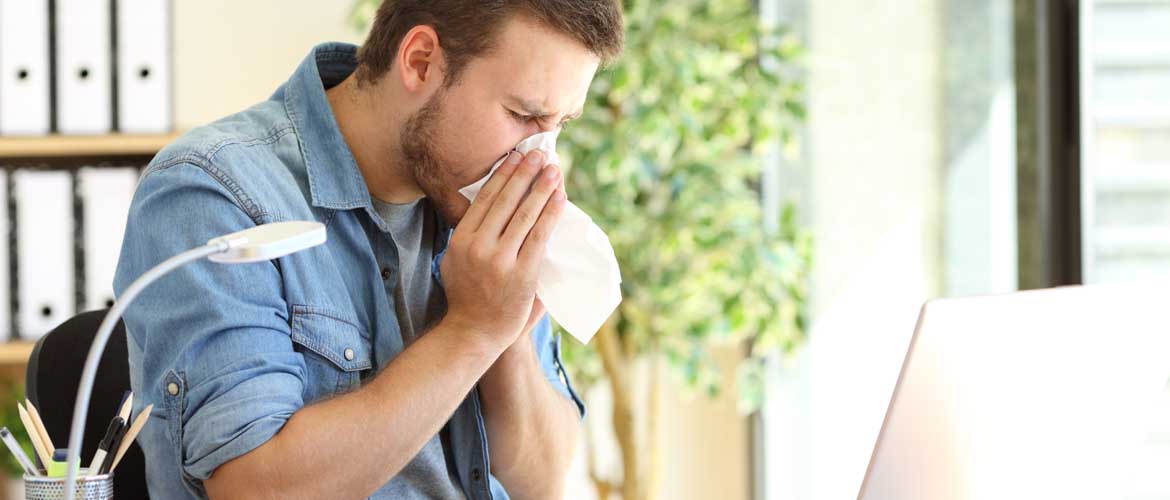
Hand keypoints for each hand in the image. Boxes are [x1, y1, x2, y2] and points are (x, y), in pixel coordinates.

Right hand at [441, 150, 566, 348]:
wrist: (474, 333)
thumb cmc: (468, 295)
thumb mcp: (455, 260)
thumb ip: (471, 236)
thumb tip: (490, 204)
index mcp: (460, 240)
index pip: (484, 199)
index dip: (503, 175)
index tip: (515, 156)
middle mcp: (478, 246)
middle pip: (505, 201)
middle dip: (524, 174)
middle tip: (539, 154)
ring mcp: (500, 260)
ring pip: (524, 215)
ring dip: (541, 188)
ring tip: (554, 170)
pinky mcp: (522, 273)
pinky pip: (539, 236)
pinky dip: (551, 214)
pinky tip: (559, 197)